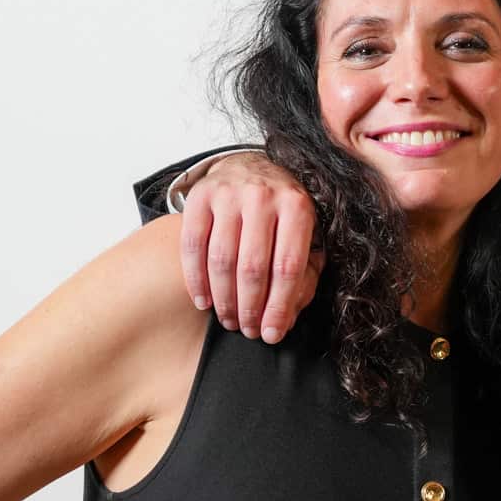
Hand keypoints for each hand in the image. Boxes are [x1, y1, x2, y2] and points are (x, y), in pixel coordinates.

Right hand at [179, 153, 321, 340]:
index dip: (278, 306)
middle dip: (250, 308)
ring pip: (221, 260)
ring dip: (224, 300)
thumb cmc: (281, 211)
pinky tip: (204, 301)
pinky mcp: (199, 197)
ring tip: (229, 320)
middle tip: (248, 331)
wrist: (249, 166)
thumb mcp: (306, 233)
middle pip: (252, 267)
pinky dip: (196, 280)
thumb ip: (305, 273)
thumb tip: (286, 317)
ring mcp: (228, 194)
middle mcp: (263, 196)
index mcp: (297, 206)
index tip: (272, 333)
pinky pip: (193, 246)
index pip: (288, 266)